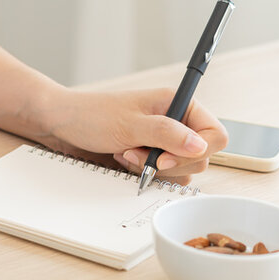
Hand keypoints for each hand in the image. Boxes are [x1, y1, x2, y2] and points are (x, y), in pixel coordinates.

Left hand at [37, 88, 227, 184]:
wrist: (63, 123)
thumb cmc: (92, 115)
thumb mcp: (129, 124)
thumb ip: (167, 134)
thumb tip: (200, 145)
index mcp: (178, 103)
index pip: (215, 134)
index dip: (196, 151)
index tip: (163, 158)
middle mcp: (176, 121)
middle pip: (200, 156)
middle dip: (167, 162)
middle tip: (135, 153)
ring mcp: (164, 140)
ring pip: (181, 169)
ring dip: (153, 169)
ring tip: (125, 154)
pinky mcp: (151, 154)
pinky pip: (163, 175)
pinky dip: (144, 173)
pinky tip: (123, 160)